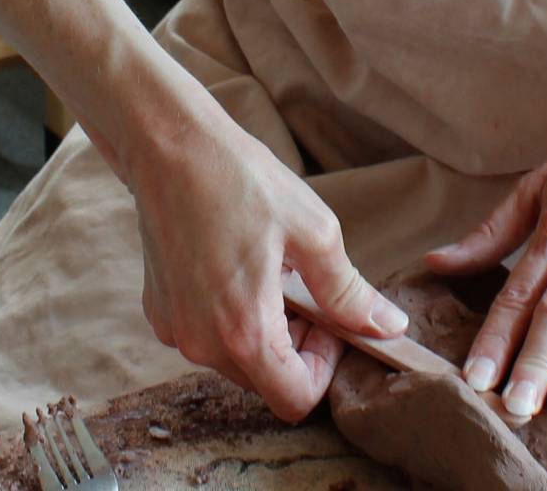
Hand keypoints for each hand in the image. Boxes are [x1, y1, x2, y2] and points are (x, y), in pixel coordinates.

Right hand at [124, 109, 410, 420]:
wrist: (168, 146)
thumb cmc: (242, 181)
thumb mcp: (314, 232)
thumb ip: (350, 293)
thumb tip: (388, 328)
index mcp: (244, 332)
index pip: (295, 400)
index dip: (325, 370)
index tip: (330, 324)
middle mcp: (201, 344)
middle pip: (266, 381)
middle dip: (297, 349)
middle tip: (308, 291)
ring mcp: (174, 329)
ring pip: (236, 360)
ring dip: (264, 331)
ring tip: (273, 272)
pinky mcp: (158, 311)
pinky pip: (206, 335)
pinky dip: (230, 317)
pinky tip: (238, 266)